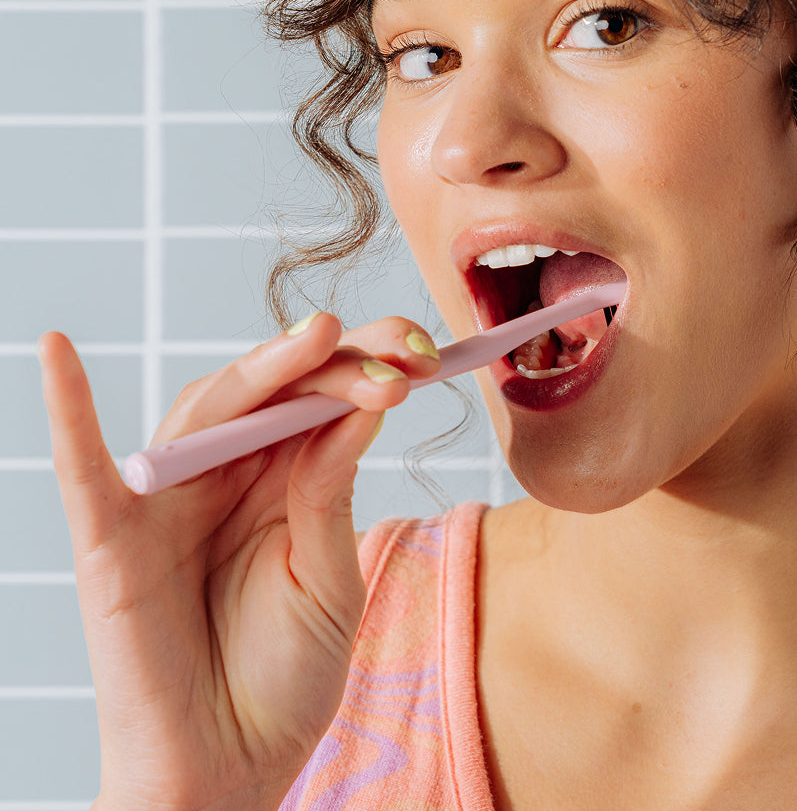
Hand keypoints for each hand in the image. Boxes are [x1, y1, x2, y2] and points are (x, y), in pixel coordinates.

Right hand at [40, 313, 439, 810]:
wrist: (232, 769)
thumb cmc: (286, 675)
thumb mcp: (328, 576)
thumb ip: (330, 491)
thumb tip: (361, 404)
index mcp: (283, 478)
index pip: (321, 399)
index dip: (368, 368)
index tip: (425, 353)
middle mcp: (226, 474)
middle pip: (272, 390)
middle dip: (333, 361)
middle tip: (392, 345)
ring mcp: (168, 499)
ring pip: (207, 409)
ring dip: (264, 370)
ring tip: (321, 341)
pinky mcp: (111, 541)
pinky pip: (82, 469)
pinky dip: (68, 412)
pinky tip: (58, 351)